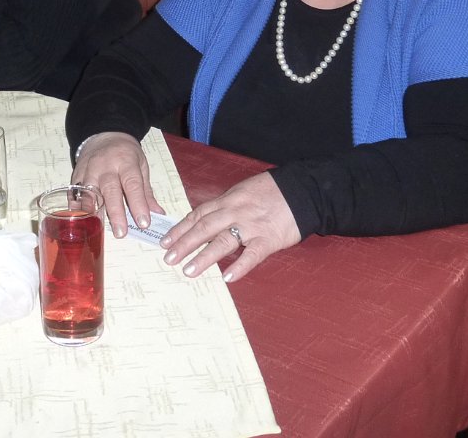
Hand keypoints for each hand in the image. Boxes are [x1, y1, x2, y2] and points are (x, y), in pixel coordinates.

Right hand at [72, 131, 164, 237]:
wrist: (104, 134)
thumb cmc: (126, 152)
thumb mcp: (141, 165)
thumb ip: (146, 191)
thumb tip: (158, 214)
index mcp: (126, 162)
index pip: (133, 184)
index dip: (138, 204)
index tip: (144, 223)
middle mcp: (105, 166)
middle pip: (110, 189)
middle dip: (116, 212)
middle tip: (122, 232)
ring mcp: (88, 170)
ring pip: (89, 191)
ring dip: (93, 211)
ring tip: (97, 228)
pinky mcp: (76, 174)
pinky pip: (74, 192)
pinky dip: (75, 206)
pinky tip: (79, 219)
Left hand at [159, 171, 300, 282]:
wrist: (302, 191)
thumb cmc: (271, 191)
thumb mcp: (242, 191)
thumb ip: (225, 205)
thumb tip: (206, 218)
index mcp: (227, 200)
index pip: (198, 215)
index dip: (180, 229)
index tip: (165, 241)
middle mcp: (235, 212)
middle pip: (204, 228)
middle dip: (184, 243)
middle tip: (168, 258)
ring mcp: (251, 226)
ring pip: (223, 241)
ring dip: (203, 257)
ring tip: (188, 270)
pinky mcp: (268, 239)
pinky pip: (252, 255)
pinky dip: (239, 267)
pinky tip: (227, 278)